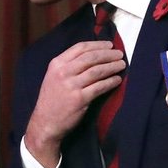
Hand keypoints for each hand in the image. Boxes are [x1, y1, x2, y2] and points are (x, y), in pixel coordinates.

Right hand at [25, 41, 125, 167]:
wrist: (45, 122)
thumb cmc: (52, 99)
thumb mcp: (53, 76)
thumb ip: (68, 66)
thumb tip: (93, 55)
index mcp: (56, 64)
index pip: (80, 48)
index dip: (97, 44)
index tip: (109, 45)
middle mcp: (63, 72)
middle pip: (91, 57)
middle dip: (108, 54)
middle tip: (119, 54)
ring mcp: (71, 85)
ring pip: (97, 71)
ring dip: (112, 67)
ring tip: (121, 65)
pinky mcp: (80, 99)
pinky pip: (100, 87)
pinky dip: (111, 82)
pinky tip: (117, 80)